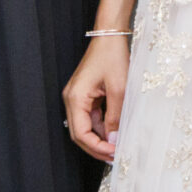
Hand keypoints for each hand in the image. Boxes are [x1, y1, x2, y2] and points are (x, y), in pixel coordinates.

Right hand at [63, 32, 128, 161]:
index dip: (97, 147)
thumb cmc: (113, 57)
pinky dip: (103, 126)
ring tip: (119, 146)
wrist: (110, 35)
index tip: (114, 153)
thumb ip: (115, 117)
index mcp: (75, 98)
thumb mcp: (119, 89)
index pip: (80, 134)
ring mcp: (78, 97)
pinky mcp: (86, 94)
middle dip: (97, 147)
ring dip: (101, 138)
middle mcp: (72, 99)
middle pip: (80, 133)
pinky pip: (91, 116)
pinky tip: (116, 131)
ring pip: (86, 126)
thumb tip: (114, 141)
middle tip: (116, 156)